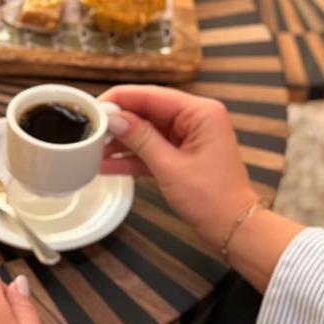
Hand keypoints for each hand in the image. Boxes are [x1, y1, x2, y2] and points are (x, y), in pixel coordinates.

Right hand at [100, 85, 257, 248]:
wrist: (232, 229)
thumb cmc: (213, 199)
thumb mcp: (170, 167)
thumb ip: (141, 139)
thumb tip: (116, 118)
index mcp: (201, 113)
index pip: (153, 95)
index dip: (122, 99)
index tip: (96, 105)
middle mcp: (197, 120)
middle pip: (148, 111)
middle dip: (119, 122)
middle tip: (91, 128)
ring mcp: (190, 138)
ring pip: (148, 132)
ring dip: (122, 142)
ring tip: (94, 148)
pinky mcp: (183, 156)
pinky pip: (153, 150)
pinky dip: (133, 158)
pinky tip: (107, 164)